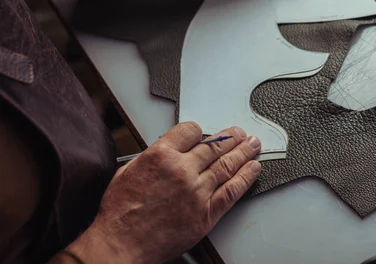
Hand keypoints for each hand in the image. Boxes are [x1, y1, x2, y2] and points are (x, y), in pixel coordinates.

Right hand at [66, 123, 261, 263]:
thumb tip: (167, 151)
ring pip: (227, 165)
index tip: (205, 133)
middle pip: (214, 146)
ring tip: (253, 145)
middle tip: (241, 134)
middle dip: (231, 137)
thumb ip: (152, 157)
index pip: (190, 131)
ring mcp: (197, 191)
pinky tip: (253, 169)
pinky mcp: (206, 212)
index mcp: (160, 156)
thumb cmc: (120, 214)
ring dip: (244, 152)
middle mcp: (182, 170)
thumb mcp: (127, 172)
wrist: (121, 246)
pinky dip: (246, 178)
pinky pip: (232, 190)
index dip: (200, 131)